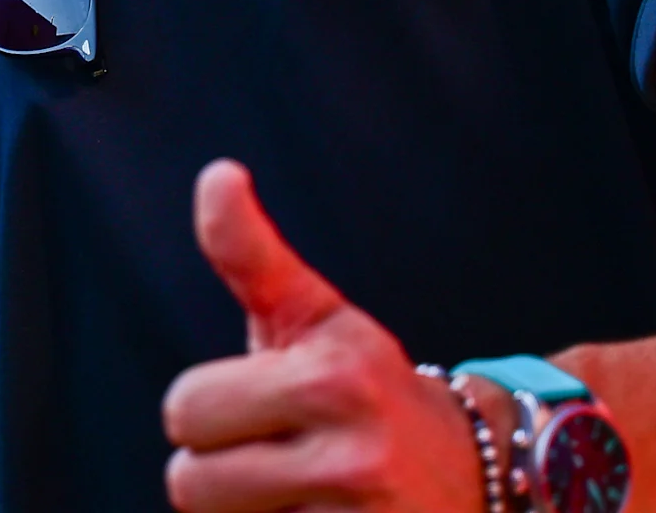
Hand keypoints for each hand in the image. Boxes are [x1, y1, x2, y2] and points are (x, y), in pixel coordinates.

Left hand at [161, 159, 484, 511]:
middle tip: (277, 456)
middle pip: (189, 484)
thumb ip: (252, 254)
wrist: (472, 471)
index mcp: (331, 378)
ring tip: (298, 494)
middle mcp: (353, 456)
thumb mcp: (316, 316)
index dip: (208, 409)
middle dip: (219, 471)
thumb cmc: (367, 388)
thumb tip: (218, 175)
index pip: (184, 411)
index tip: (259, 403)